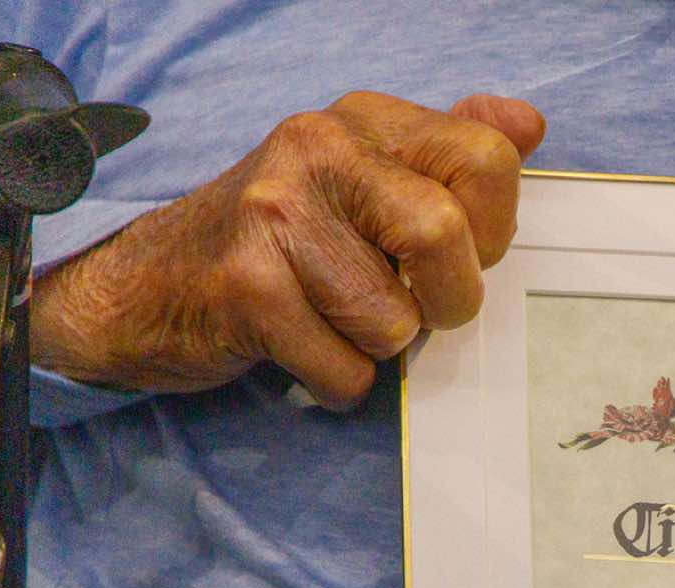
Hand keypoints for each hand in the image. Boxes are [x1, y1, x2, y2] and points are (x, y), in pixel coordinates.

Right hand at [30, 90, 545, 409]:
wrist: (147, 287)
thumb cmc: (278, 244)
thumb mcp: (366, 180)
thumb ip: (448, 152)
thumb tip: (527, 126)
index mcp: (363, 119)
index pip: (487, 164)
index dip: (490, 234)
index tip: (448, 256)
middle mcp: (317, 147)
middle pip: (444, 238)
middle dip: (444, 302)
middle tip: (405, 307)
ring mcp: (274, 213)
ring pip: (394, 320)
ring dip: (376, 347)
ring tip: (329, 318)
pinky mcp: (246, 286)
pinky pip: (346, 368)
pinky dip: (337, 381)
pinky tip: (298, 349)